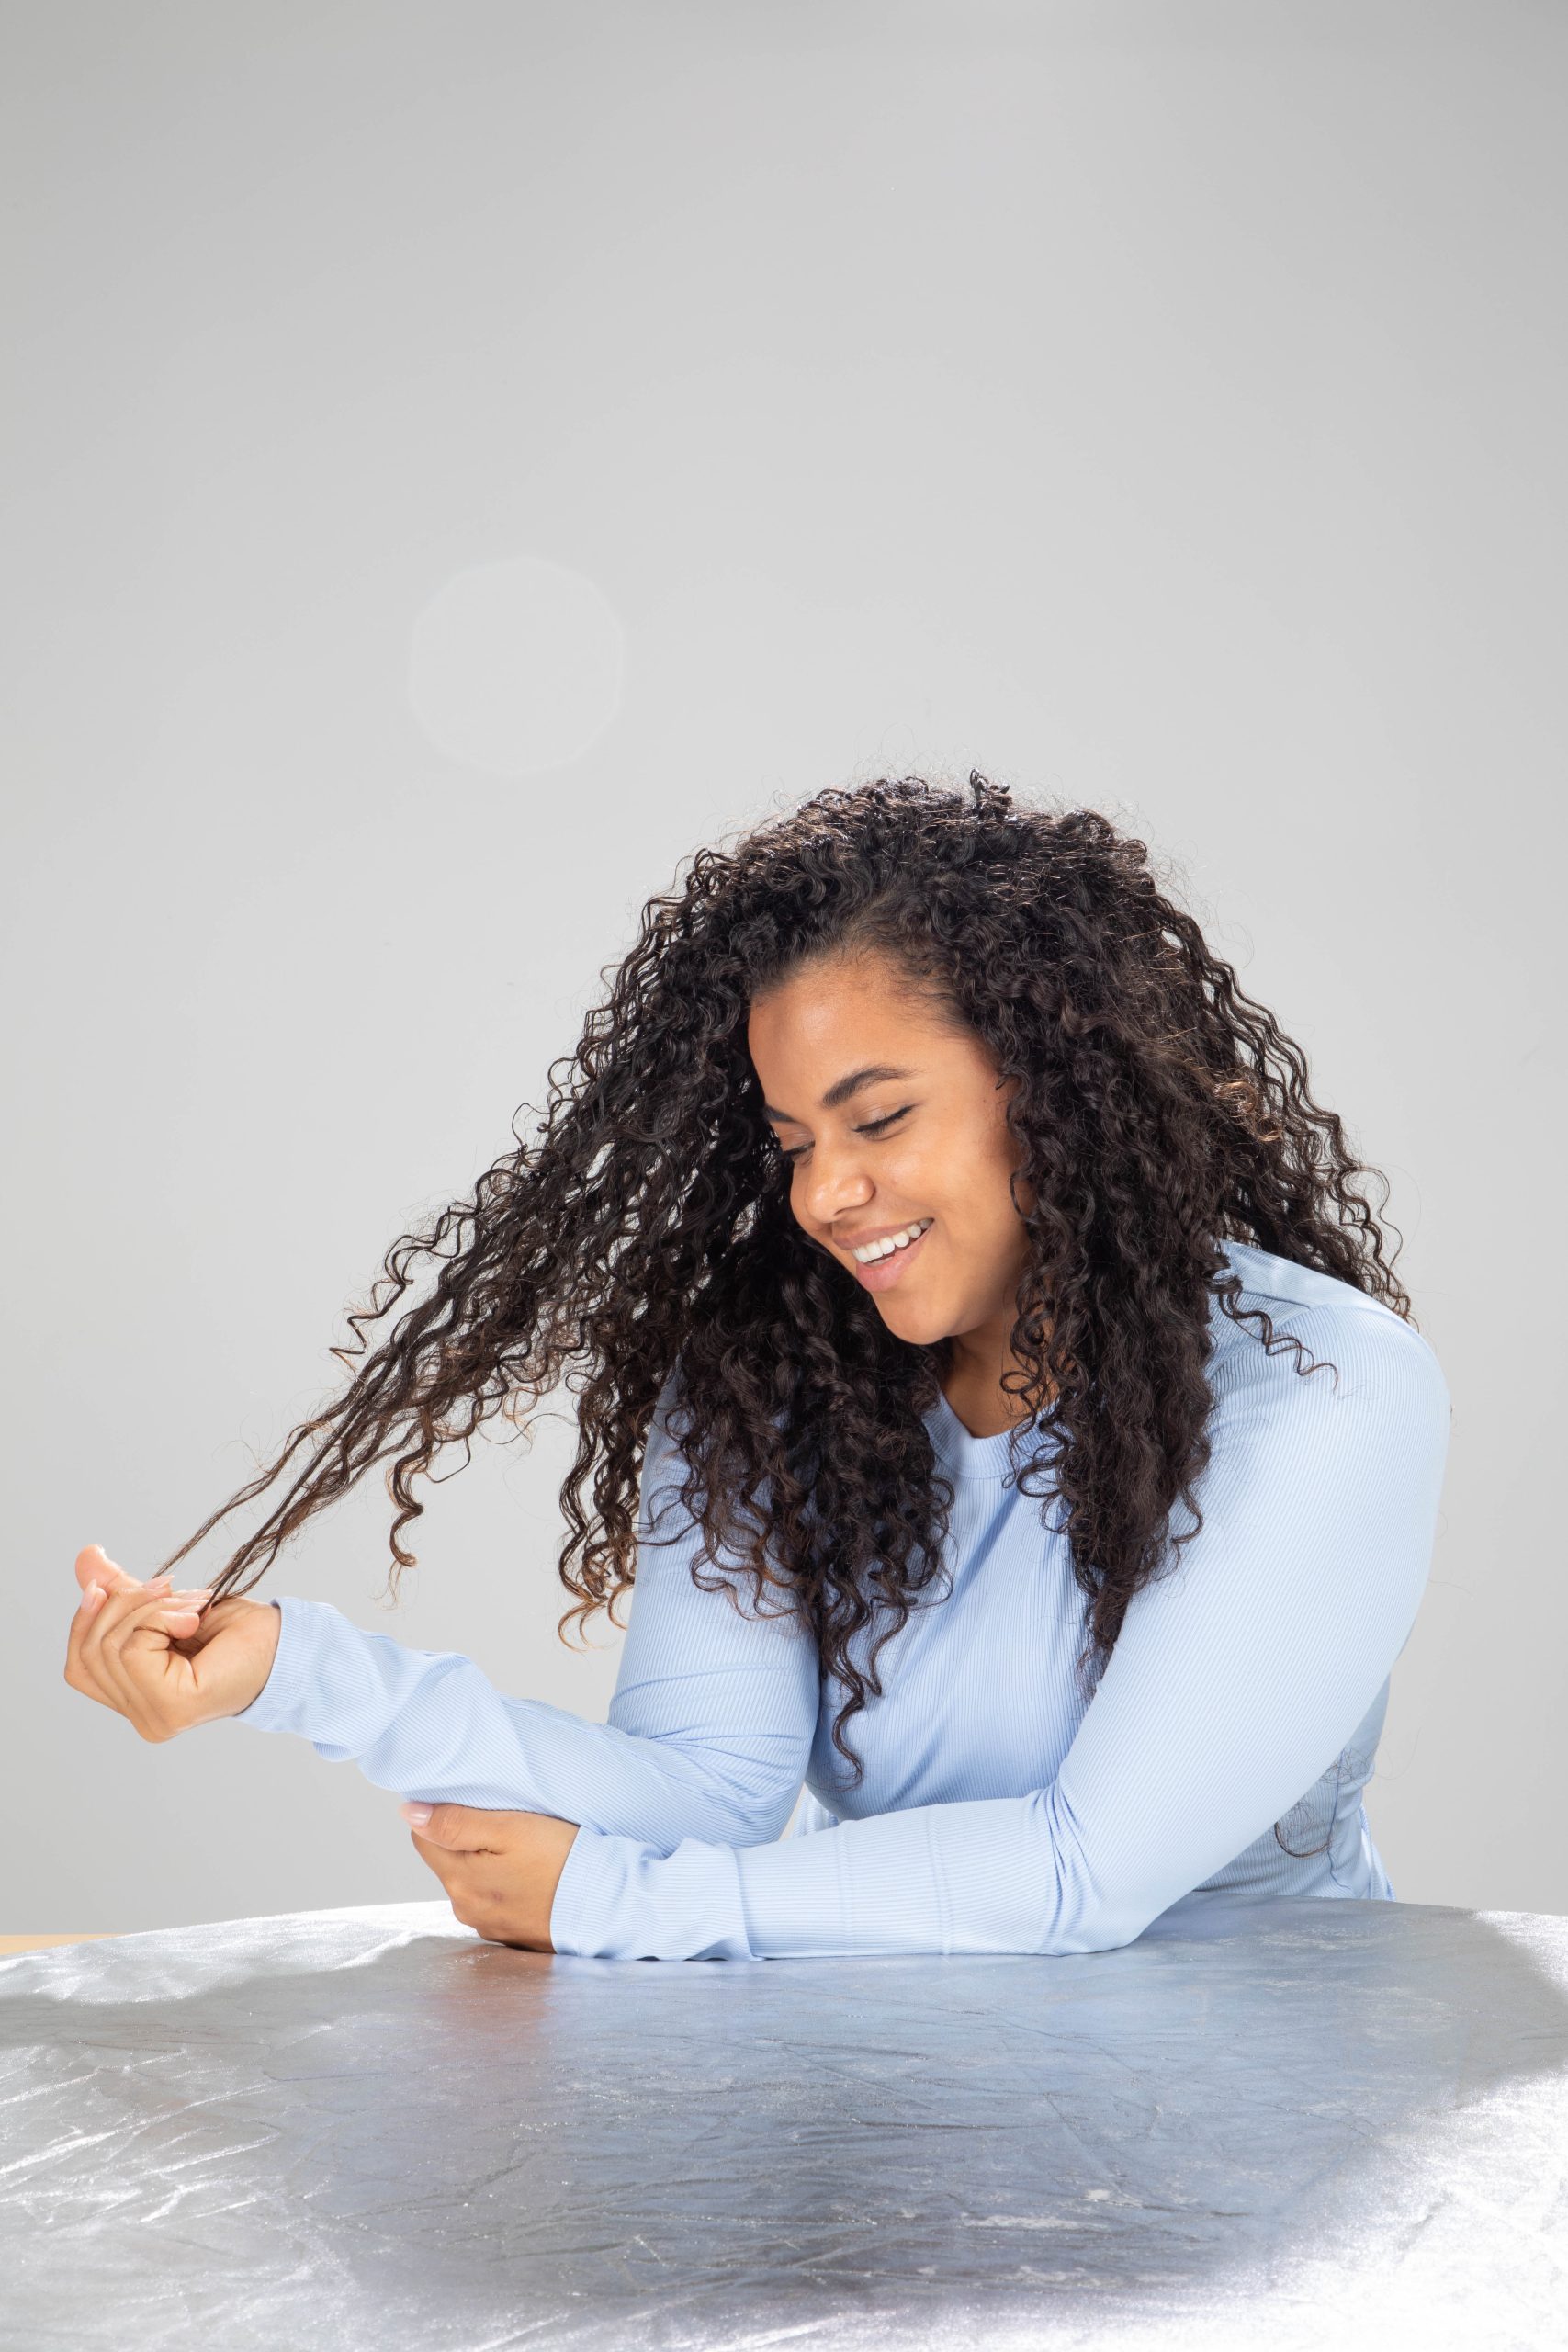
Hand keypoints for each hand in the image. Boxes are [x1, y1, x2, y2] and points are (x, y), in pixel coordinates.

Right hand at [64, 1543, 281, 1740]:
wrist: (289, 1642)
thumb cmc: (239, 1631)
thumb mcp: (168, 1606)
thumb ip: (125, 1593)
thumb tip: (85, 1557)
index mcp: (138, 1701)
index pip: (78, 1668)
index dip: (83, 1622)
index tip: (105, 1585)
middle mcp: (143, 1719)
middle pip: (89, 1652)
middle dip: (124, 1606)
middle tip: (170, 1587)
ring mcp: (155, 1718)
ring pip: (111, 1645)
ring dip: (150, 1609)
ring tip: (190, 1607)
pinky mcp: (171, 1707)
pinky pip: (133, 1648)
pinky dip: (160, 1619)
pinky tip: (194, 1621)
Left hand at [400, 1802, 579, 1952]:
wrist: (607, 1903)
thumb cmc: (562, 1859)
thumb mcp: (509, 1828)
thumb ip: (456, 1822)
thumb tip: (408, 1813)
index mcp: (460, 1881)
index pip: (424, 1839)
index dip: (442, 1816)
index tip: (475, 1806)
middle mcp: (468, 1909)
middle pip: (448, 1861)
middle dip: (467, 1841)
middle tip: (508, 1826)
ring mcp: (490, 1926)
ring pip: (473, 1881)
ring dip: (488, 1865)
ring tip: (524, 1850)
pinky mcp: (513, 1935)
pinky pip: (496, 1901)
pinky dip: (506, 1886)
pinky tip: (532, 1876)